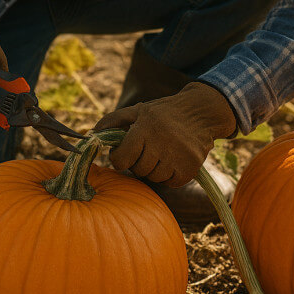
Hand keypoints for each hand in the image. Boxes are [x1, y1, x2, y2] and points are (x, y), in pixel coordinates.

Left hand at [94, 82, 235, 186]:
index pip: (121, 159)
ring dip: (154, 169)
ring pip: (154, 178)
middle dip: (138, 162)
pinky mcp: (191, 167)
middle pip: (138, 170)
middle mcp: (162, 142)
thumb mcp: (138, 110)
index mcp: (145, 127)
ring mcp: (178, 156)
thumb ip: (113, 120)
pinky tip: (173, 159)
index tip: (126, 151)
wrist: (201, 112)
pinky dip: (169, 175)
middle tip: (147, 149)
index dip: (120, 157)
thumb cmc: (164, 113)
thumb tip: (91, 134)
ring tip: (161, 153)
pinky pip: (170, 182)